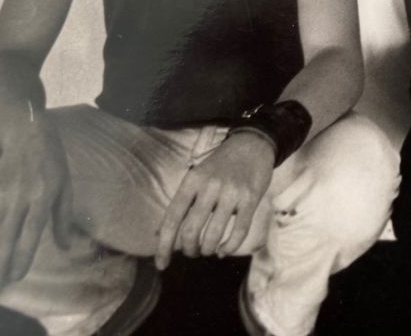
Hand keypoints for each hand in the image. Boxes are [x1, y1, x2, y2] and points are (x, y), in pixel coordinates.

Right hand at [0, 118, 74, 295]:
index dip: (22, 256)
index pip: (30, 232)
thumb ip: (63, 218)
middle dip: (0, 265)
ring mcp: (1, 194)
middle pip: (5, 237)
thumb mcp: (66, 187)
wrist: (28, 135)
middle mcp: (19, 196)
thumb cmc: (53, 163)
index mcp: (43, 194)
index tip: (18, 276)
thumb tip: (65, 248)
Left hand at [155, 132, 274, 269]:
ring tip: (209, 249)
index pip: (171, 219)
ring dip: (208, 249)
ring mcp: (232, 192)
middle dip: (189, 249)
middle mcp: (209, 186)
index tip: (161, 265)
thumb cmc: (220, 165)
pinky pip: (239, 231)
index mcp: (192, 181)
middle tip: (192, 252)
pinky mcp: (251, 198)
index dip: (163, 246)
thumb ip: (181, 203)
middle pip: (191, 230)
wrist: (252, 144)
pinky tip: (224, 250)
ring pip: (213, 234)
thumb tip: (158, 234)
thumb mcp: (196, 176)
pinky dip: (229, 247)